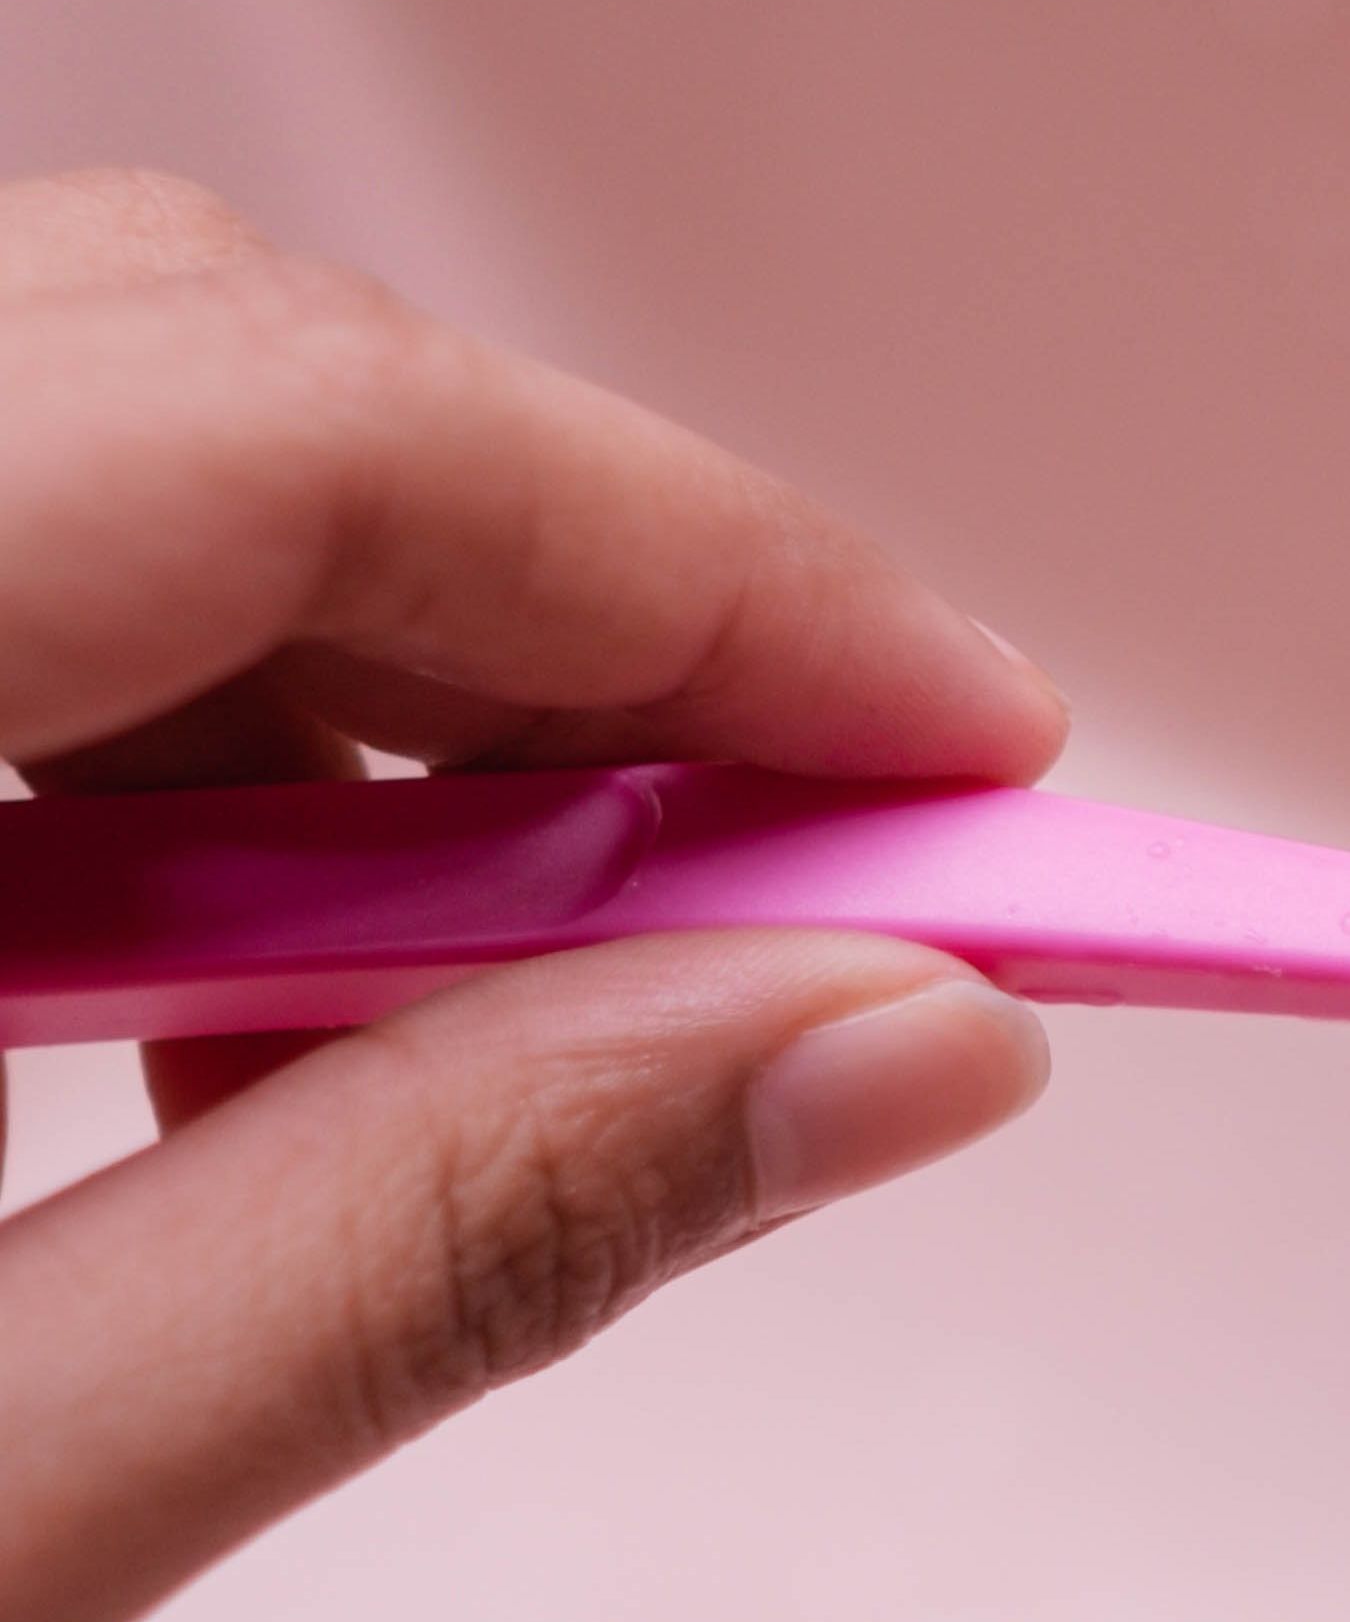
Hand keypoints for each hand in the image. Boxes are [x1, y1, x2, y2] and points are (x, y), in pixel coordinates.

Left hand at [0, 173, 1066, 1621]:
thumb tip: (885, 1062)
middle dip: (575, 624)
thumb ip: (413, 1252)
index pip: (304, 430)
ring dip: (372, 690)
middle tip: (816, 893)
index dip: (710, 572)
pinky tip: (207, 991)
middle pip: (217, 370)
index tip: (982, 763)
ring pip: (95, 423)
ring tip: (479, 1008)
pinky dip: (172, 723)